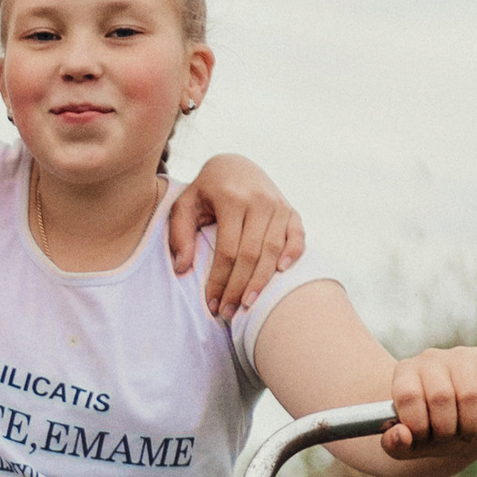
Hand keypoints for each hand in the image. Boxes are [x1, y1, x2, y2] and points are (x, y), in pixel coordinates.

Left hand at [168, 158, 304, 315]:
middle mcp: (258, 200)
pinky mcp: (290, 210)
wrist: (236, 164)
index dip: (219, 280)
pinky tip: (281, 273)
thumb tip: (182, 268)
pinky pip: (297, 235)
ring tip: (248, 304)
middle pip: (251, 255)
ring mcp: (278, 204)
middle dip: (239, 287)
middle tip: (228, 312)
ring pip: (273, 250)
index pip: (227, 250)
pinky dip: (293, 254)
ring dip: (262, 281)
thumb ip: (180, 234)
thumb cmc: (206, 190)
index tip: (212, 304)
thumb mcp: (185, 204)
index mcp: (231, 199)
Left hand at [382, 344, 476, 462]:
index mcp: (404, 374)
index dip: (419, 425)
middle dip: (448, 430)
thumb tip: (401, 435)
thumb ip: (395, 445)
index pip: (408, 396)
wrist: (459, 422)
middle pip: (441, 397)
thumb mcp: (408, 445)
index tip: (425, 437)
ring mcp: (460, 355)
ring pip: (470, 394)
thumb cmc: (431, 431)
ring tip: (469, 430)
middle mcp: (430, 358)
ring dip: (472, 424)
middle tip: (451, 437)